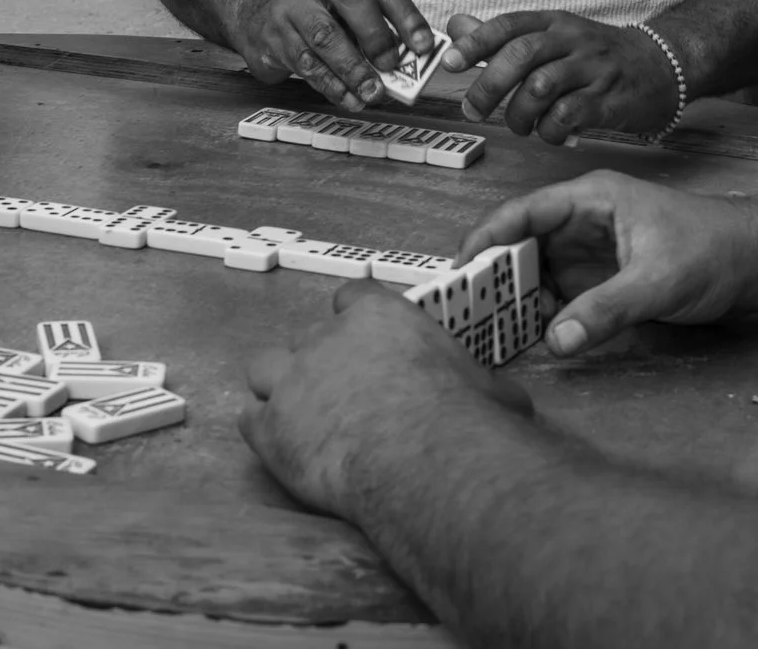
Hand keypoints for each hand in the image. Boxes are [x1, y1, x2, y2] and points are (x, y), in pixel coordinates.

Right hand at [235, 0, 436, 111]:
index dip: (406, 15)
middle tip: (391, 67)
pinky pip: (306, 63)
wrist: (260, 18)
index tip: (424, 46)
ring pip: (325, 36)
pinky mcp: (273, 36)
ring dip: (353, 69)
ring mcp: (291, 7)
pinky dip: (331, 85)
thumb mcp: (346, 9)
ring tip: (372, 93)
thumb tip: (410, 61)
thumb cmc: (319, 15)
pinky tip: (348, 98)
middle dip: (375, 36)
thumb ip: (376, 29)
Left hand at [241, 281, 532, 517]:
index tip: (368, 345)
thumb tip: (507, 400)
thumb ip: (481, 384)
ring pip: (264, 368)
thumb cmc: (465, 417)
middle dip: (321, 363)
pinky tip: (286, 449)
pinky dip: (265, 432)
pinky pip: (249, 419)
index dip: (356, 322)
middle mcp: (326, 339)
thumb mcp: (490, 388)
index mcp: (377, 317)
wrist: (424, 459)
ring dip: (280, 389)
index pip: (351, 297)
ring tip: (303, 417)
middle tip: (344, 397)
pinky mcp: (270, 428)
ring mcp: (291, 382)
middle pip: (307, 338)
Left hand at [445, 11, 680, 143]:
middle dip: (489, 86)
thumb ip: (504, 37)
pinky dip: (550, 130)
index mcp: (554, 22)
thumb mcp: (554, 36)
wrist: (663, 66)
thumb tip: (456, 26)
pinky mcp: (610, 99)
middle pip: (521, 56)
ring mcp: (593, 68)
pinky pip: (568, 116)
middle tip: (473, 109)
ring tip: (520, 126)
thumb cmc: (597, 56)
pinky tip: (552, 133)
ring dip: (520, 115)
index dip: (475, 43)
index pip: (508, 25)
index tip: (449, 62)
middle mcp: (573, 40)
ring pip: (541, 88)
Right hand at [462, 171, 757, 355]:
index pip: (523, 212)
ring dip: (516, 297)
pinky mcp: (601, 275)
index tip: (459, 271)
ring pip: (536, 270)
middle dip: (494, 274)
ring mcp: (590, 249)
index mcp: (591, 198)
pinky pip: (558, 291)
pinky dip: (541, 311)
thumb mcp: (657, 281)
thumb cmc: (715, 250)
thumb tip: (554, 339)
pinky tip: (530, 334)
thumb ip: (605, 310)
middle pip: (522, 243)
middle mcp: (582, 220)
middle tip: (467, 312)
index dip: (486, 238)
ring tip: (491, 329)